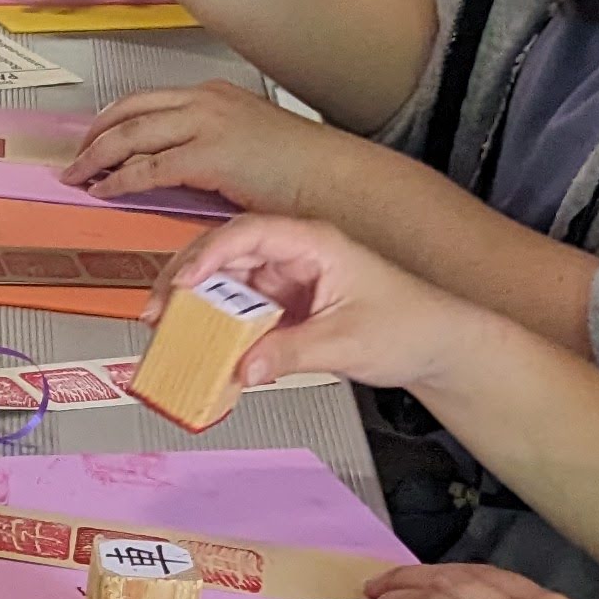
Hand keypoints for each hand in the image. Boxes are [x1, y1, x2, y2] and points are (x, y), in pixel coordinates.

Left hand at [58, 83, 352, 216]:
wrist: (330, 175)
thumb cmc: (300, 168)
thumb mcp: (247, 144)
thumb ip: (210, 149)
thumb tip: (179, 168)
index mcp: (214, 95)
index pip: (148, 100)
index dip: (114, 119)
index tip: (94, 136)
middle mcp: (205, 102)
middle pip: (129, 111)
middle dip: (94, 136)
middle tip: (75, 157)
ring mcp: (205, 124)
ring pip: (130, 135)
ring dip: (96, 158)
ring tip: (78, 176)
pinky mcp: (207, 155)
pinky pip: (147, 167)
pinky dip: (119, 180)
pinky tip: (105, 191)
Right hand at [159, 212, 471, 391]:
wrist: (439, 346)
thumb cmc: (413, 324)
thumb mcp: (346, 342)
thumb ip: (289, 353)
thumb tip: (243, 366)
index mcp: (314, 242)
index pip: (249, 232)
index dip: (209, 255)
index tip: (183, 284)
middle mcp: (296, 254)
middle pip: (225, 253)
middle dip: (185, 280)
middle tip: (159, 312)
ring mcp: (288, 279)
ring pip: (227, 282)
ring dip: (196, 305)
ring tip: (170, 331)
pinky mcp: (286, 306)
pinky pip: (241, 312)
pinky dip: (218, 328)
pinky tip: (204, 347)